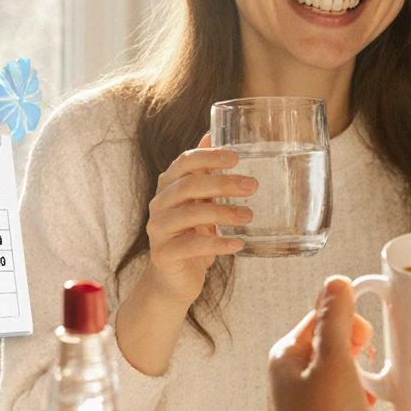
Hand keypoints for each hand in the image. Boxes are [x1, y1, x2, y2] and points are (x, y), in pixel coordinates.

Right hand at [144, 133, 256, 303]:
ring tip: (249, 215)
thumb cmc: (192, 232)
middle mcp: (159, 203)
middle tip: (252, 185)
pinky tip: (237, 244)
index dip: (209, 156)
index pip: (185, 161)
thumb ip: (204, 170)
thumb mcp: (200, 200)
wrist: (175, 277)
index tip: (237, 157)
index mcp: (169, 185)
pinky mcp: (163, 255)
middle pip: (189, 185)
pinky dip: (217, 244)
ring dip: (223, 213)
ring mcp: (158, 229)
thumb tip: (212, 132)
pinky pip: (191, 246)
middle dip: (223, 183)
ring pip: (190, 214)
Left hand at [268, 276, 374, 410]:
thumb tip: (335, 282)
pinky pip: (347, 395)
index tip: (369, 333)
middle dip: (361, 349)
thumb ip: (335, 320)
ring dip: (364, 374)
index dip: (351, 321)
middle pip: (334, 340)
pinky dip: (362, 396)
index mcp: (287, 354)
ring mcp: (306, 401)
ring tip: (370, 389)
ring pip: (344, 369)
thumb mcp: (334, 365)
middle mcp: (291, 376)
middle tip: (370, 365)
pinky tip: (369, 407)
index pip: (322, 313)